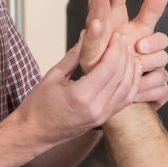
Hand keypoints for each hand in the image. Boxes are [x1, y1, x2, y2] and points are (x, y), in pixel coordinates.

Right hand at [16, 30, 140, 146]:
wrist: (35, 133)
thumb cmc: (38, 105)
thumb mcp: (53, 76)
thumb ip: (74, 55)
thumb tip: (87, 34)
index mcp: (80, 95)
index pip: (108, 67)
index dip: (115, 49)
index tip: (116, 36)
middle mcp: (95, 107)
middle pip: (120, 76)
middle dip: (124, 55)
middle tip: (123, 39)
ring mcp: (102, 116)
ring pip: (128, 88)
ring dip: (131, 68)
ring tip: (129, 52)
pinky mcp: (104, 119)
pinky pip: (125, 100)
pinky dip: (132, 84)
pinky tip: (132, 71)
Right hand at [80, 0, 167, 89]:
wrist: (117, 83)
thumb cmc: (125, 54)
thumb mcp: (142, 29)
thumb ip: (151, 9)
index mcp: (114, 15)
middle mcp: (103, 23)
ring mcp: (95, 38)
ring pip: (95, 17)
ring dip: (96, 2)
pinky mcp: (91, 55)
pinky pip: (93, 43)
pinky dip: (95, 34)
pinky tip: (98, 24)